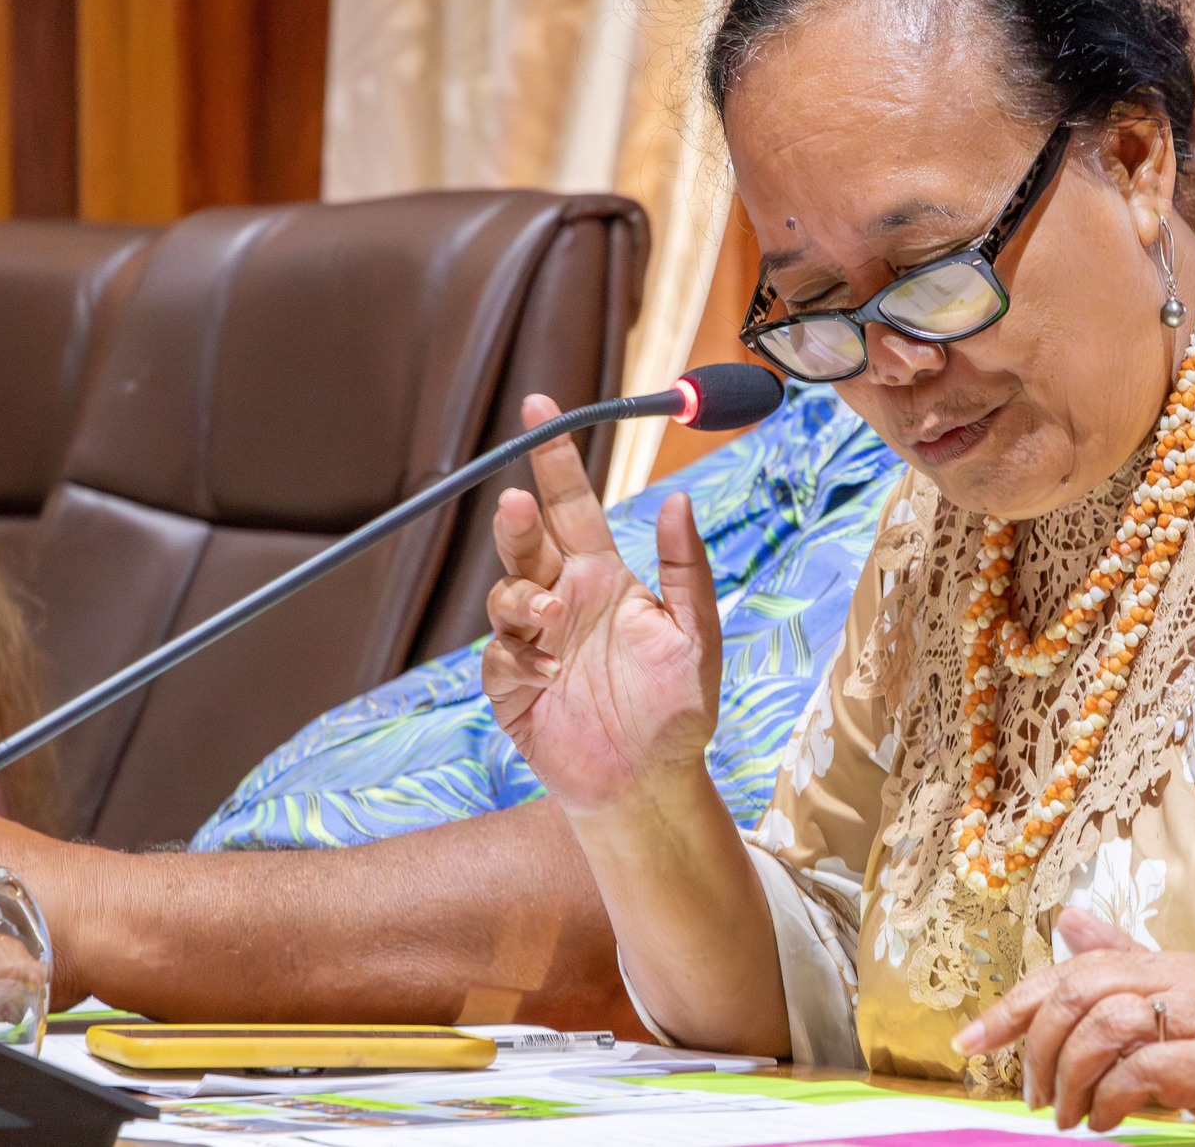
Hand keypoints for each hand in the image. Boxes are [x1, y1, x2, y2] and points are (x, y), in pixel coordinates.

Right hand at [482, 395, 722, 816]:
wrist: (652, 783)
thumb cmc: (680, 709)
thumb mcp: (697, 634)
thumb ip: (687, 569)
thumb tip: (679, 499)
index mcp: (605, 580)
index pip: (572, 507)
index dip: (555, 459)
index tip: (538, 409)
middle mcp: (564, 603)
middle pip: (525, 543)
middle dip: (515, 521)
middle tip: (516, 505)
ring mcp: (534, 645)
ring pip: (505, 596)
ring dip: (520, 599)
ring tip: (550, 622)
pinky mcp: (513, 689)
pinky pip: (498, 659)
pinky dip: (517, 661)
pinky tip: (547, 679)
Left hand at [953, 909, 1194, 1145]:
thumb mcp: (1187, 1000)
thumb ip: (1127, 964)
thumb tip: (1065, 924)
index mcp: (1164, 965)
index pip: (1069, 969)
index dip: (1012, 1005)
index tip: (970, 1041)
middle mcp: (1181, 980)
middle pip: (1077, 991)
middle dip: (1034, 1045)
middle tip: (1031, 1095)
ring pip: (1104, 1026)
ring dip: (1069, 1077)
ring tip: (1067, 1116)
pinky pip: (1146, 1070)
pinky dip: (1111, 1097)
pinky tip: (1105, 1121)